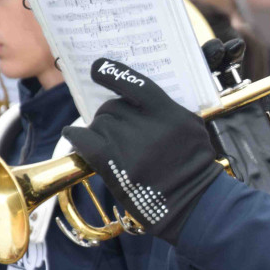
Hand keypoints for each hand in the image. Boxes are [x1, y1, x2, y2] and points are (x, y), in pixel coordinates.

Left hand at [63, 59, 221, 243]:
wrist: (194, 202)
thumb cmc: (193, 164)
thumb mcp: (192, 128)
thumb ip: (167, 109)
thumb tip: (134, 96)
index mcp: (169, 114)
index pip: (135, 84)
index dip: (113, 73)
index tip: (97, 67)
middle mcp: (148, 127)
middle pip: (113, 107)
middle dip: (112, 115)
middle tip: (120, 129)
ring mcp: (130, 147)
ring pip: (100, 124)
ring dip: (102, 131)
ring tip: (114, 145)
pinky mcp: (115, 167)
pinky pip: (85, 141)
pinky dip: (77, 136)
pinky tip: (75, 135)